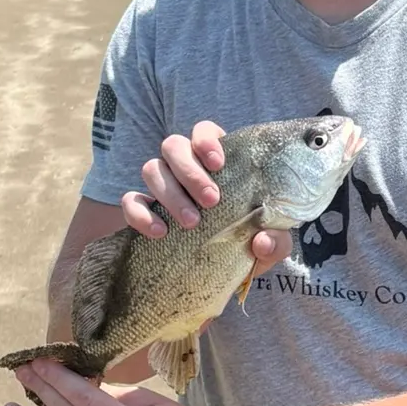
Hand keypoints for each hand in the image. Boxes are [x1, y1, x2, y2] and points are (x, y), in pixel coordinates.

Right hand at [119, 119, 291, 274]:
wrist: (219, 274)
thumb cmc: (247, 244)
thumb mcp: (270, 244)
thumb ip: (276, 241)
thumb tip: (262, 241)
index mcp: (216, 162)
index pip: (203, 131)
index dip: (205, 140)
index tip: (218, 164)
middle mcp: (184, 167)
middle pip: (172, 145)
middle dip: (190, 171)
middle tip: (211, 201)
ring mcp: (161, 187)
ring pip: (151, 168)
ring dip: (170, 193)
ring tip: (192, 223)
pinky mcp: (141, 211)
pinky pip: (129, 201)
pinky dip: (140, 214)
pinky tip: (159, 232)